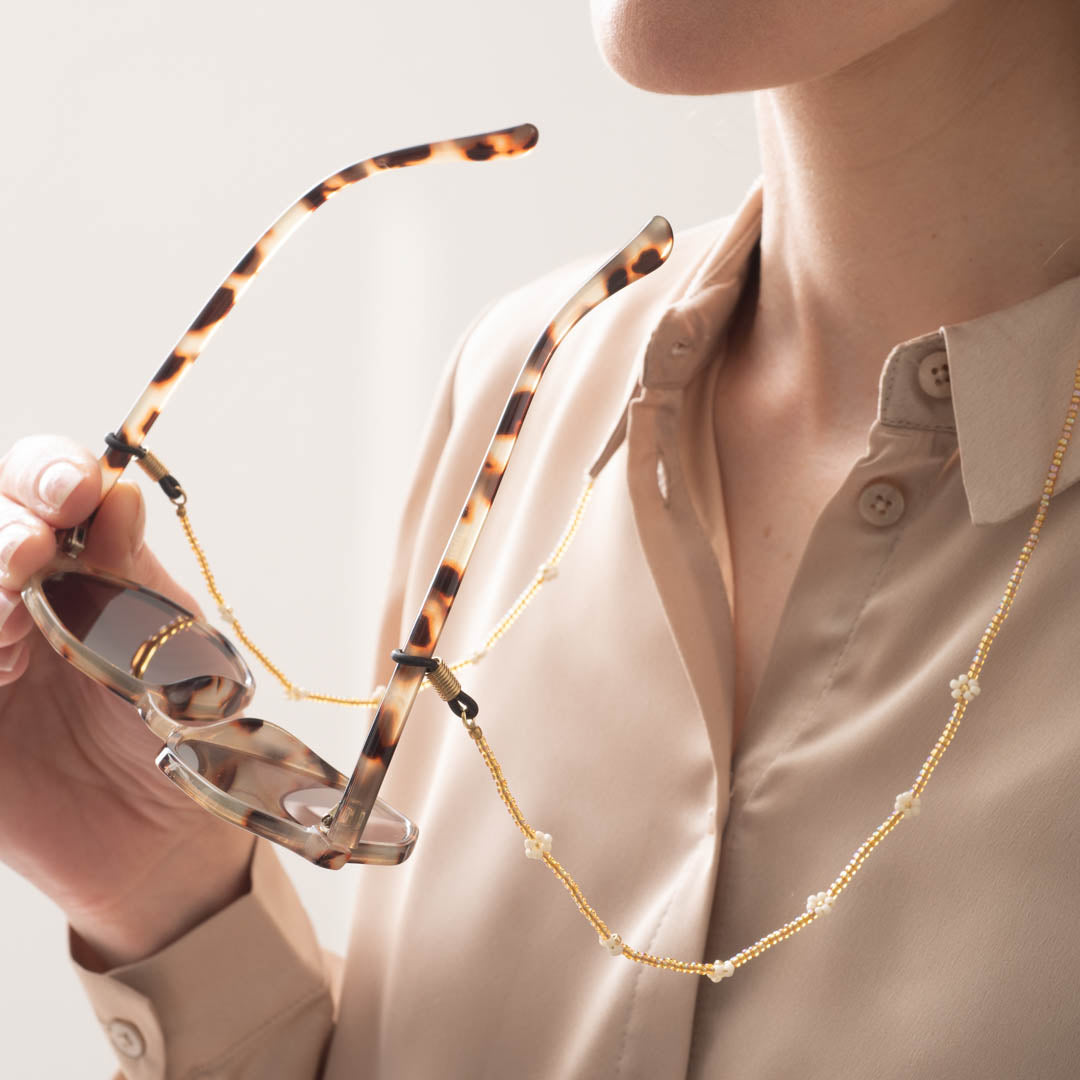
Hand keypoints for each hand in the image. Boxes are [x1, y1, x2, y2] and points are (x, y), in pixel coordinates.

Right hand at [0, 435, 254, 968]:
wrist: (164, 830)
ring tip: (16, 595)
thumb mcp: (167, 641)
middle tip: (30, 547)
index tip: (75, 488)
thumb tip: (116, 493)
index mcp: (77, 563)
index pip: (41, 490)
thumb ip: (129, 575)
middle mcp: (15, 597)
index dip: (47, 474)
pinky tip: (3, 664)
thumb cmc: (174, 726)